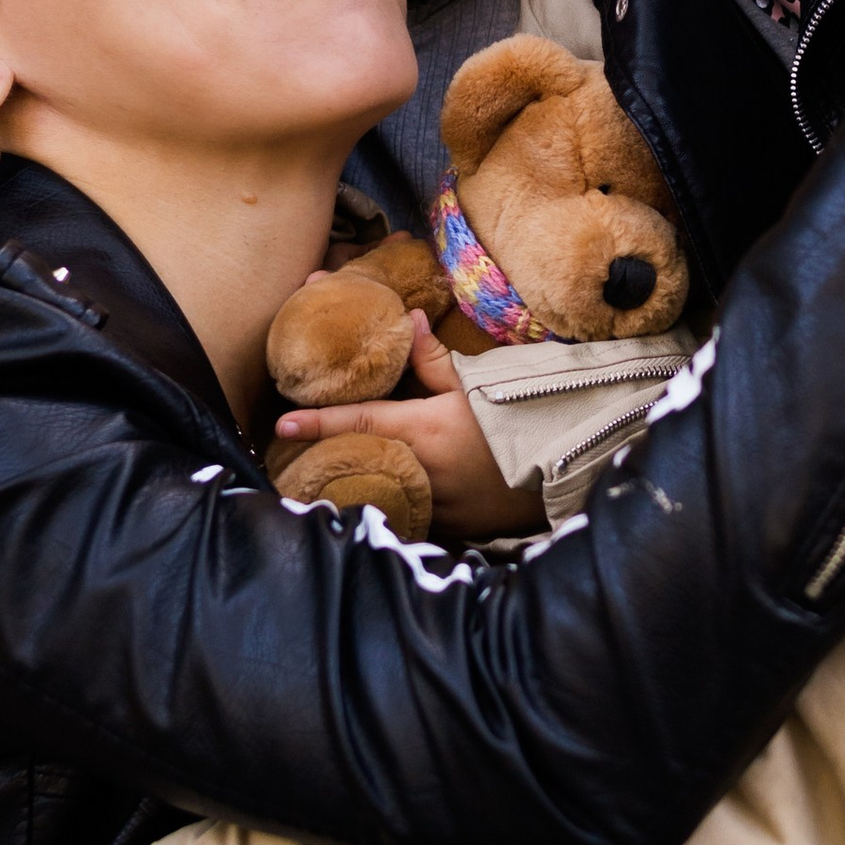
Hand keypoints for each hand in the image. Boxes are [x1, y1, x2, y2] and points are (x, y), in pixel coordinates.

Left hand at [279, 309, 547, 540]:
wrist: (564, 464)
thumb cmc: (519, 417)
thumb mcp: (477, 385)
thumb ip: (435, 360)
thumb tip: (408, 320)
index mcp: (421, 430)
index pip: (359, 421)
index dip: (317, 423)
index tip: (280, 425)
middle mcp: (419, 469)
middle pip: (360, 462)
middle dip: (329, 456)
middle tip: (295, 451)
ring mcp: (433, 503)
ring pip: (383, 491)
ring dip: (360, 481)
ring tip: (332, 475)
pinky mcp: (450, 524)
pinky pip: (412, 512)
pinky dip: (396, 501)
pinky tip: (384, 496)